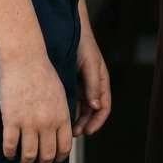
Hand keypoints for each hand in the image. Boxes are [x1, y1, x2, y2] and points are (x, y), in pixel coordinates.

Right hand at [0, 54, 72, 162]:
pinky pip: (10, 146)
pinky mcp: (11, 120)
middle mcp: (47, 122)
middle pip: (47, 156)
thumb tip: (61, 133)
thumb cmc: (43, 73)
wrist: (25, 58)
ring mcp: (29, 122)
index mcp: (61, 116)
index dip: (58, 159)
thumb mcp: (60, 94)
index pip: (64, 148)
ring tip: (22, 161)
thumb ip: (61, 114)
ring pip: (29, 156)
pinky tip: (9, 152)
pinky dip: (10, 154)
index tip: (51, 160)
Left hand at [73, 0, 111, 136]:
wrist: (68, 28)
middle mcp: (93, 85)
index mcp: (102, 82)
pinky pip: (71, 99)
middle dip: (85, 124)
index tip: (87, 132)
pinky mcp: (70, 81)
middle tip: (73, 134)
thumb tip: (96, 107)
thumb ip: (93, 85)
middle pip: (92, 111)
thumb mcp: (90, 64)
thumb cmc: (83, 44)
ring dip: (76, 119)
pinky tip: (59, 115)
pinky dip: (68, 109)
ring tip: (65, 128)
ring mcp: (81, 83)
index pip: (104, 107)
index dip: (97, 122)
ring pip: (81, 108)